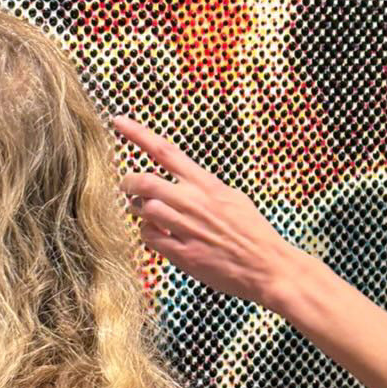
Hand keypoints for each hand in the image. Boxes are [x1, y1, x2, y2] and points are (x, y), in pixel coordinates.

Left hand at [114, 114, 298, 306]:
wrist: (267, 266)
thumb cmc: (252, 232)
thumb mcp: (233, 198)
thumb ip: (204, 188)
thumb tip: (182, 181)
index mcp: (207, 185)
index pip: (165, 151)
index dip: (138, 133)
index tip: (118, 121)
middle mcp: (194, 202)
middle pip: (144, 181)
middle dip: (129, 181)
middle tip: (127, 185)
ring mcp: (187, 228)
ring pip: (144, 209)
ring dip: (138, 209)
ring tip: (144, 212)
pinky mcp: (183, 254)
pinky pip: (149, 237)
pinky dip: (148, 234)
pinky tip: (158, 234)